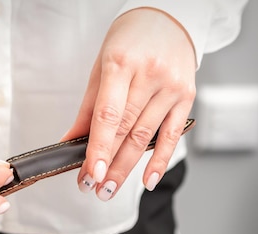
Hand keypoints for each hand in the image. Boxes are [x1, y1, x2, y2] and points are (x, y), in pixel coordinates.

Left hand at [62, 7, 196, 198]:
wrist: (166, 18)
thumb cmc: (128, 43)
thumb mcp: (100, 69)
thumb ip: (88, 109)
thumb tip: (69, 143)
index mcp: (122, 64)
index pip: (109, 115)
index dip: (99, 148)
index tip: (89, 174)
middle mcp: (150, 75)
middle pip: (127, 130)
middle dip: (108, 165)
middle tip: (94, 189)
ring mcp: (171, 86)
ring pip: (147, 137)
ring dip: (127, 168)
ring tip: (109, 190)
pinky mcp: (187, 97)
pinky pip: (173, 135)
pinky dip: (160, 161)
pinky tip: (146, 180)